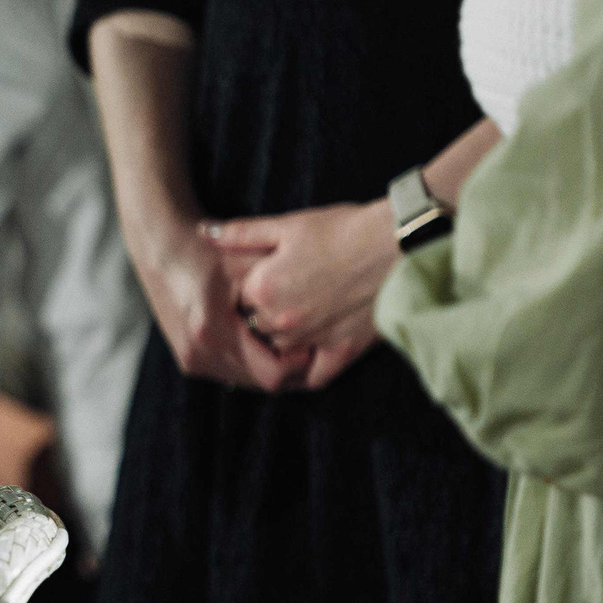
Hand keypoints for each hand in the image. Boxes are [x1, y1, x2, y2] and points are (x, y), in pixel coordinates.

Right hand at [139, 216, 310, 392]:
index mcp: (212, 329)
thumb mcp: (246, 261)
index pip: (271, 373)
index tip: (315, 344)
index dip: (299, 365)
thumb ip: (280, 289)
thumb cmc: (203, 248)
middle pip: (262, 383)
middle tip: (312, 347)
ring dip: (270, 368)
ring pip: (247, 381)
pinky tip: (263, 343)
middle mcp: (199, 352)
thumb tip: (322, 313)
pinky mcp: (188, 359)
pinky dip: (251, 363)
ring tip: (291, 344)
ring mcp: (191, 359)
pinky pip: (231, 373)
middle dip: (290, 369)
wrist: (159, 247)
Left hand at [211, 201, 397, 390]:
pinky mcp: (342, 351)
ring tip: (298, 322)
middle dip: (264, 317)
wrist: (397, 243)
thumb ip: (241, 233)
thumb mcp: (287, 225)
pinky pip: (315, 377)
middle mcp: (281, 322)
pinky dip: (307, 371)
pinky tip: (307, 361)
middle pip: (257, 329)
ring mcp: (312, 340)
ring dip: (284, 342)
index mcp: (262, 290)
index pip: (237, 301)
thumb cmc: (343, 229)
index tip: (260, 282)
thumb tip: (205, 231)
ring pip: (282, 353)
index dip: (248, 291)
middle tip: (283, 300)